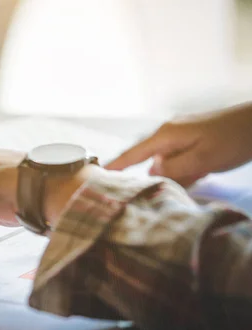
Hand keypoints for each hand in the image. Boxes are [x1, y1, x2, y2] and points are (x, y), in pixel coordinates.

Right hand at [106, 102, 251, 185]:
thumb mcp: (202, 160)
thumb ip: (173, 169)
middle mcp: (169, 133)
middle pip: (149, 159)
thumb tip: (152, 174)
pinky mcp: (194, 139)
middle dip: (149, 176)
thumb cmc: (233, 139)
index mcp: (166, 136)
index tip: (97, 175)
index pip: (134, 153)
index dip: (116, 165)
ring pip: (167, 162)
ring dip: (174, 175)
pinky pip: (180, 159)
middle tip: (144, 195)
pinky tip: (198, 176)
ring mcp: (182, 135)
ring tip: (184, 184)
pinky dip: (185, 170)